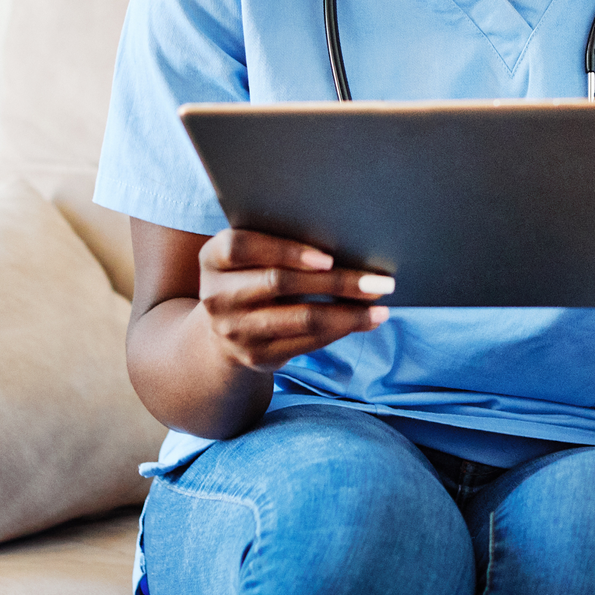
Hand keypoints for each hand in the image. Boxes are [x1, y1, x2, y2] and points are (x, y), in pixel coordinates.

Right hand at [196, 229, 394, 371]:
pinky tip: (367, 320)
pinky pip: (307, 343)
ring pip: (301, 319)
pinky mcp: (257, 357)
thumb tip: (351, 237)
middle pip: (280, 283)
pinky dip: (342, 330)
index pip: (242, 247)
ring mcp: (234, 330)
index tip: (327, 257)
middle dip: (336, 281)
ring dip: (348, 313)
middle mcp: (217, 296)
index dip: (285, 250)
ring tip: (381, 307)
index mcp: (213, 258)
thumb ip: (281, 241)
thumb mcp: (252, 254)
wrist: (224, 329)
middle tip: (380, 281)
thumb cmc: (253, 274)